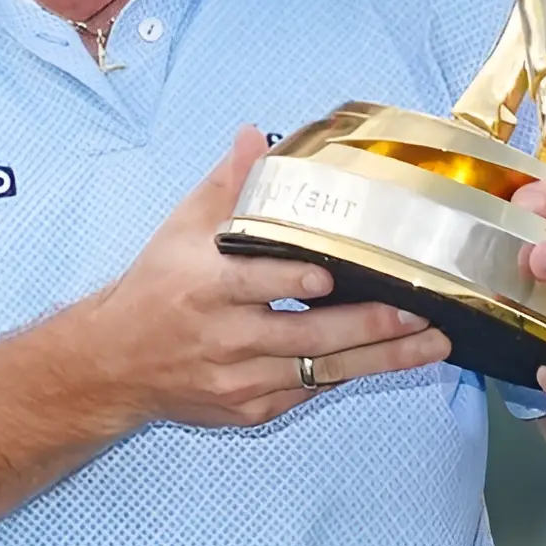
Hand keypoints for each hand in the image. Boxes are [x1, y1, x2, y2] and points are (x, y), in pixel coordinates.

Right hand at [81, 126, 452, 428]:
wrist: (112, 365)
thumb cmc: (156, 290)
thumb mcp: (181, 231)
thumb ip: (226, 187)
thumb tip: (254, 136)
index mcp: (203, 290)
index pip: (253, 285)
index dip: (290, 283)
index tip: (329, 276)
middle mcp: (223, 341)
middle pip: (304, 338)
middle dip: (368, 326)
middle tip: (420, 312)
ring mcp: (239, 381)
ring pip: (319, 372)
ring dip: (382, 359)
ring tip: (433, 343)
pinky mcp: (250, 409)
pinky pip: (309, 391)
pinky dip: (349, 374)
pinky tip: (394, 358)